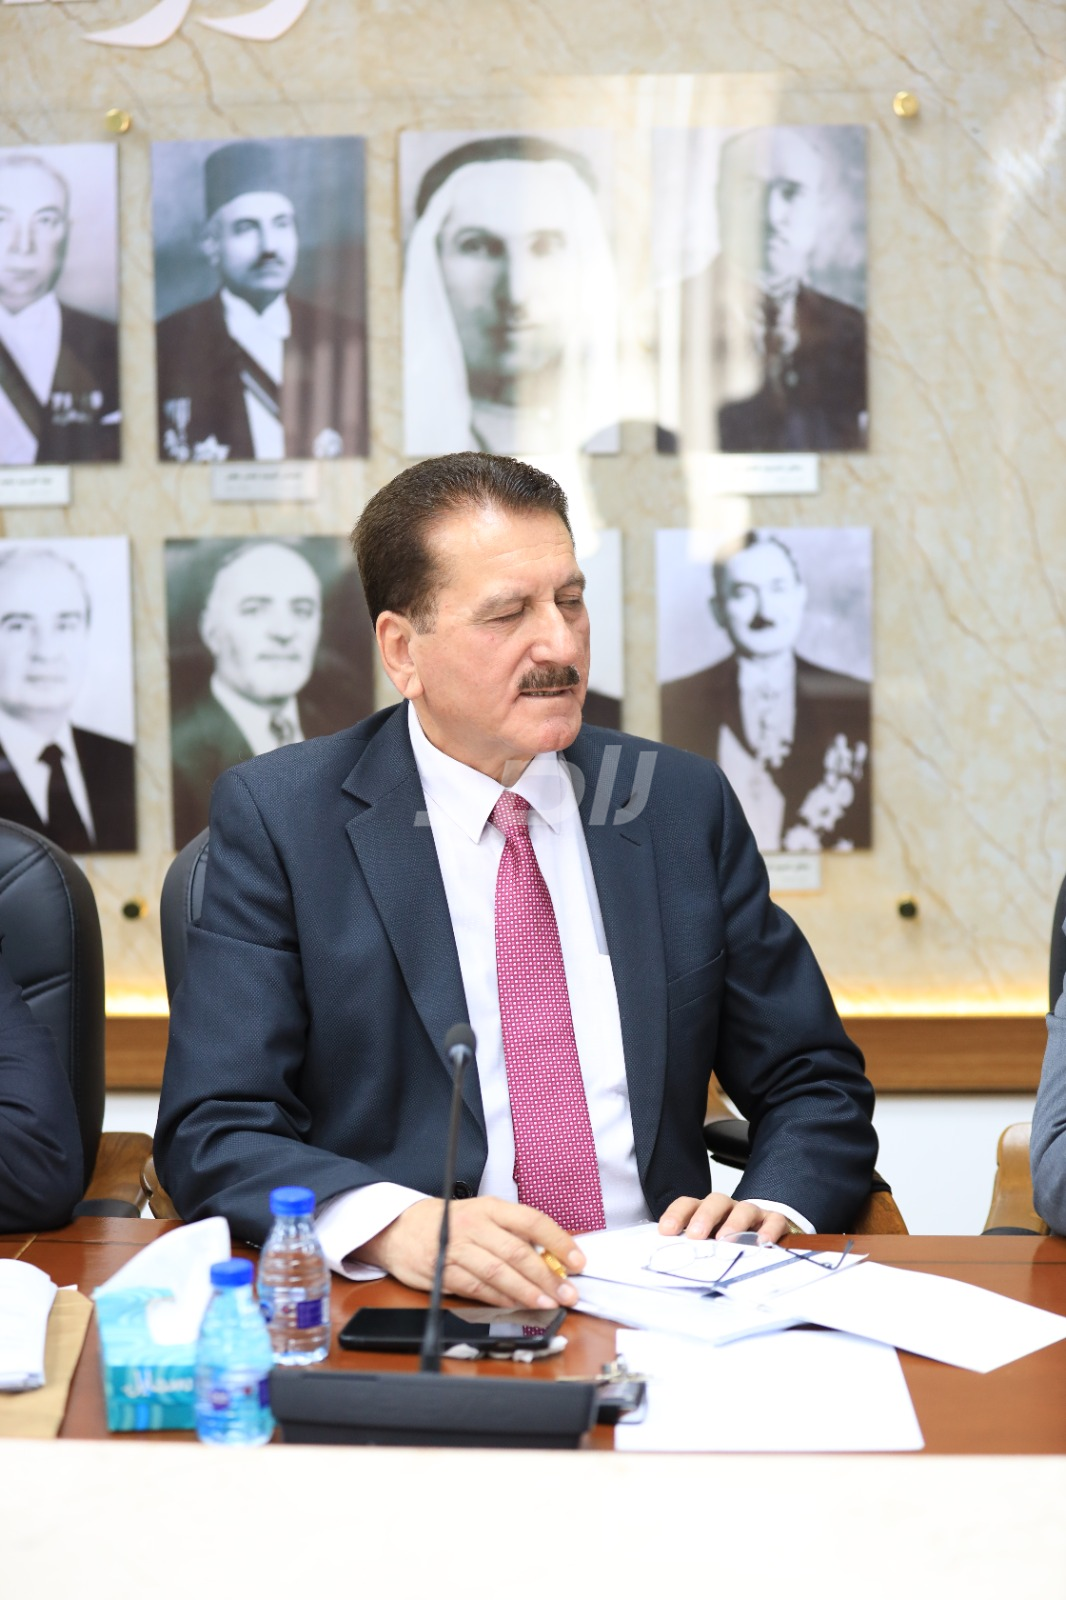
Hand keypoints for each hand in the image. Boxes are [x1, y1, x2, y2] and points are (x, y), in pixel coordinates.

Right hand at [359, 1196, 585, 1310]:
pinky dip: (499, 1299)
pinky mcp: (443, 1271)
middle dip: (546, 1276)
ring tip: (547, 1303)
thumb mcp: (483, 1215)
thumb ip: (513, 1233)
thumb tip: (552, 1257)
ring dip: (526, 1291)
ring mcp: (458, 1248)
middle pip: (517, 1252)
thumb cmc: (451, 1223)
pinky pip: (476, 1288)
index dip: (558, 1241)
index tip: (577, 1261)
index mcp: (491, 1208)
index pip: (532, 1221)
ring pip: (498, 1272)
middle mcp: (475, 1225)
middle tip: (567, 1293)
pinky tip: (516, 1305)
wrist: (401, 1228)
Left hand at [657, 1193, 791, 1244]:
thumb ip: (692, 1251)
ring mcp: (752, 1214)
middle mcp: (728, 1209)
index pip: (689, 1204)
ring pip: (744, 1209)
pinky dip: (769, 1229)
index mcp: (707, 1212)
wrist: (769, 1238)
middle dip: (704, 1216)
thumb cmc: (731, 1244)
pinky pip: (774, 1220)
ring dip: (734, 1223)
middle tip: (695, 1235)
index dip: (676, 1215)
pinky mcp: (775, 1221)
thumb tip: (667, 1265)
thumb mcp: (708, 1247)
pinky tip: (762, 1243)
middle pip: (715, 1202)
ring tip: (726, 1240)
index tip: (666, 1231)